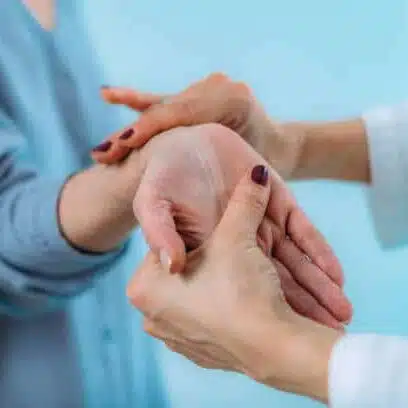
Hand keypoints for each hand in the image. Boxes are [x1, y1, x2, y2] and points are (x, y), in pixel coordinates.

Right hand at [93, 73, 304, 177]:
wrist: (276, 146)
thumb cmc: (267, 165)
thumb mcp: (250, 169)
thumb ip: (222, 163)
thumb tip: (185, 174)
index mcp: (233, 100)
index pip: (180, 113)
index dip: (149, 128)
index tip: (123, 144)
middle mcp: (216, 87)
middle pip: (164, 111)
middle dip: (133, 134)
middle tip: (104, 153)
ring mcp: (204, 89)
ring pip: (160, 108)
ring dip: (131, 129)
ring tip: (104, 149)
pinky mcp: (194, 98)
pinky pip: (163, 101)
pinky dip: (137, 101)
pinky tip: (109, 94)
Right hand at [123, 123, 350, 326]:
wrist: (182, 143)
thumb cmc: (164, 179)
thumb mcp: (155, 205)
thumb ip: (159, 231)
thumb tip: (171, 262)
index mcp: (205, 256)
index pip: (230, 288)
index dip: (257, 312)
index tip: (284, 337)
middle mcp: (235, 247)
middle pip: (267, 283)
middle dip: (299, 309)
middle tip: (327, 333)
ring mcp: (258, 227)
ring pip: (289, 264)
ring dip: (314, 287)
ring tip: (340, 313)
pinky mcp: (276, 204)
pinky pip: (299, 231)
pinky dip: (316, 251)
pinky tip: (335, 274)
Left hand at [128, 168, 341, 402]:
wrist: (277, 351)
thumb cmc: (241, 288)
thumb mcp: (237, 236)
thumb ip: (244, 202)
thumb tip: (254, 174)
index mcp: (146, 285)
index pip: (177, 245)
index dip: (207, 231)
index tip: (227, 226)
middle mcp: (153, 315)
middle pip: (196, 272)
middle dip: (224, 259)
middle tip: (240, 247)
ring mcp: (176, 338)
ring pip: (211, 298)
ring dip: (234, 287)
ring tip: (251, 279)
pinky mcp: (202, 355)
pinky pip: (221, 322)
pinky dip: (236, 309)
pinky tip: (252, 301)